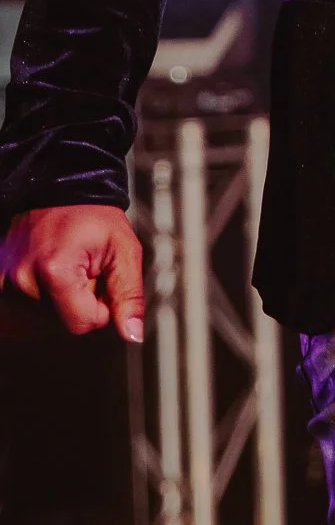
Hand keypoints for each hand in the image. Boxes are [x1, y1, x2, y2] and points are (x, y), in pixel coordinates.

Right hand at [0, 204, 144, 340]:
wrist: (59, 188)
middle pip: (61, 325)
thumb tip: (132, 336)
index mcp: (54, 271)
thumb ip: (128, 295)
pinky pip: (26, 312)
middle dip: (80, 303)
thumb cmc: (93, 216)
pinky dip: (43, 299)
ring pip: (44, 321)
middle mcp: (22, 281)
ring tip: (67, 269)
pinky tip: (50, 275)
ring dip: (61, 302)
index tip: (101, 278)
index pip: (83, 324)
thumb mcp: (123, 250)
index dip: (101, 307)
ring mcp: (6, 283)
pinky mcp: (0, 283)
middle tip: (84, 268)